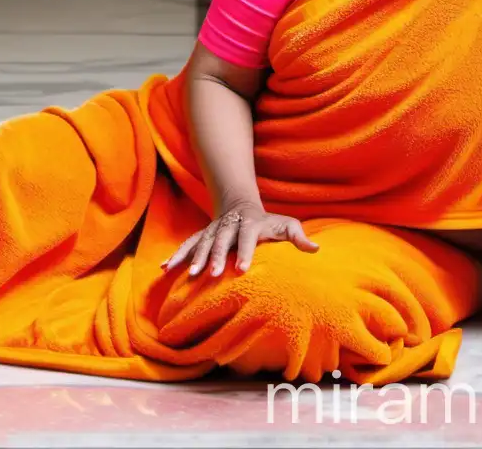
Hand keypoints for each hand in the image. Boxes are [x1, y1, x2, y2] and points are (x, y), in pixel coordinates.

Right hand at [161, 202, 318, 276]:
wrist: (240, 205)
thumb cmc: (268, 222)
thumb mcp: (286, 224)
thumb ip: (299, 237)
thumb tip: (316, 249)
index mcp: (250, 223)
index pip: (247, 237)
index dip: (244, 252)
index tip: (242, 269)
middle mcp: (228, 225)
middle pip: (221, 241)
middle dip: (215, 257)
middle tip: (211, 275)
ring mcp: (213, 230)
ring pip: (201, 243)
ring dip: (193, 257)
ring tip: (187, 274)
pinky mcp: (202, 236)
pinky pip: (187, 245)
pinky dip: (176, 255)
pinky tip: (165, 268)